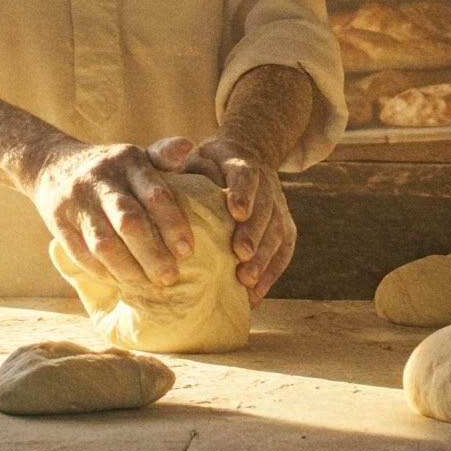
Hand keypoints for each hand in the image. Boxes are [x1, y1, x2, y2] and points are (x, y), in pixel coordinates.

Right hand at [28, 138, 193, 287]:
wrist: (52, 164)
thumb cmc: (109, 167)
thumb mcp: (135, 156)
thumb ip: (162, 157)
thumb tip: (187, 147)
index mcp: (127, 160)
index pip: (154, 194)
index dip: (172, 224)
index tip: (186, 251)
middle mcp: (100, 179)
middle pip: (129, 222)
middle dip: (153, 254)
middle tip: (169, 276)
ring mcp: (77, 202)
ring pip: (104, 244)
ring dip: (128, 269)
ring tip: (147, 282)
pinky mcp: (58, 223)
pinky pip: (82, 254)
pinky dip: (104, 272)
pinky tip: (121, 280)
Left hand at [151, 134, 295, 301]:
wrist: (245, 158)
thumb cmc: (207, 166)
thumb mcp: (192, 159)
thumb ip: (182, 171)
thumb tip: (166, 195)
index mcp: (239, 161)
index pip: (245, 174)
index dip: (243, 192)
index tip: (236, 212)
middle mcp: (265, 181)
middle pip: (264, 207)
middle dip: (253, 232)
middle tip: (241, 255)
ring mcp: (278, 204)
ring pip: (277, 230)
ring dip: (264, 256)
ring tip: (246, 279)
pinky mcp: (284, 225)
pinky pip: (284, 250)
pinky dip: (272, 272)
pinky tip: (256, 292)